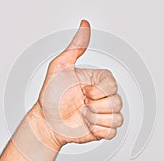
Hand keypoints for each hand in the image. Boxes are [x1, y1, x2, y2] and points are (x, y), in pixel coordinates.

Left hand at [27, 20, 122, 149]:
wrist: (46, 122)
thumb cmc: (51, 96)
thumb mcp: (59, 68)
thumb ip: (75, 47)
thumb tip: (84, 25)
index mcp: (97, 80)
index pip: (112, 84)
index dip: (97, 90)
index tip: (82, 91)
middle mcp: (102, 96)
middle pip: (117, 101)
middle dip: (95, 106)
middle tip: (81, 104)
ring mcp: (104, 113)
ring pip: (117, 117)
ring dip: (96, 119)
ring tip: (82, 115)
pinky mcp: (103, 129)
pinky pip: (113, 131)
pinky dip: (98, 130)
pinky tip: (87, 125)